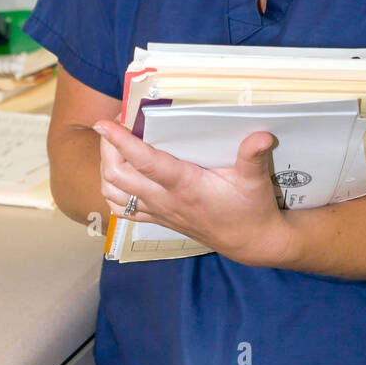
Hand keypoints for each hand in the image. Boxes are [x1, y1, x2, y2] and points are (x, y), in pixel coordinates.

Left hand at [93, 119, 292, 268]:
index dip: (122, 141)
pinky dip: (111, 190)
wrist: (250, 242)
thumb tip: (262, 136)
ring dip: (105, 166)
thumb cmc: (251, 208)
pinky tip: (117, 173)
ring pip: (113, 193)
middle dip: (107, 147)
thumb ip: (253, 156)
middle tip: (116, 122)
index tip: (103, 122)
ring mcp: (158, 212)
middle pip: (118, 176)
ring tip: (113, 143)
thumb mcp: (255, 180)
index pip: (145, 162)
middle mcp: (165, 200)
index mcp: (185, 186)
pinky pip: (120, 210)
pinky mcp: (158, 219)